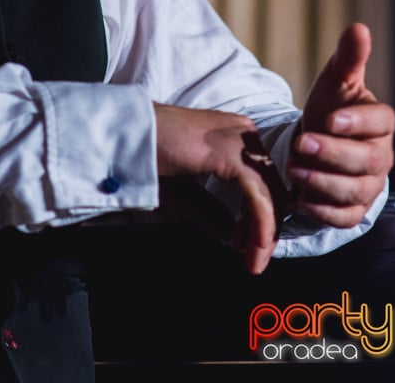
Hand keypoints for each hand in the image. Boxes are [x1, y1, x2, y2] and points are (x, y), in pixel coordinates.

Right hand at [153, 103, 279, 273]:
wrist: (122, 136)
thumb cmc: (145, 157)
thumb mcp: (182, 192)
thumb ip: (209, 211)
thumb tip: (231, 234)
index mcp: (232, 137)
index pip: (263, 181)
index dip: (261, 218)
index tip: (247, 247)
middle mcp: (241, 132)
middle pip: (272, 187)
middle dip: (267, 229)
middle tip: (254, 260)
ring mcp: (237, 139)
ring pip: (270, 192)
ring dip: (265, 232)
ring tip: (253, 260)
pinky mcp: (229, 151)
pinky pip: (257, 194)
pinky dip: (260, 224)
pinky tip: (251, 245)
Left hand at [288, 22, 394, 227]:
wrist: (316, 145)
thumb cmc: (329, 108)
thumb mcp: (334, 81)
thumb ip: (348, 58)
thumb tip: (358, 26)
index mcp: (379, 123)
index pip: (381, 122)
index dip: (358, 121)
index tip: (330, 118)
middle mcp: (380, 156)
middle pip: (366, 160)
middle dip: (332, 153)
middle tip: (301, 144)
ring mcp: (369, 185)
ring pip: (355, 190)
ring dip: (324, 183)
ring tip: (294, 170)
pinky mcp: (354, 209)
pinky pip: (345, 217)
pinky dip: (324, 211)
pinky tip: (302, 200)